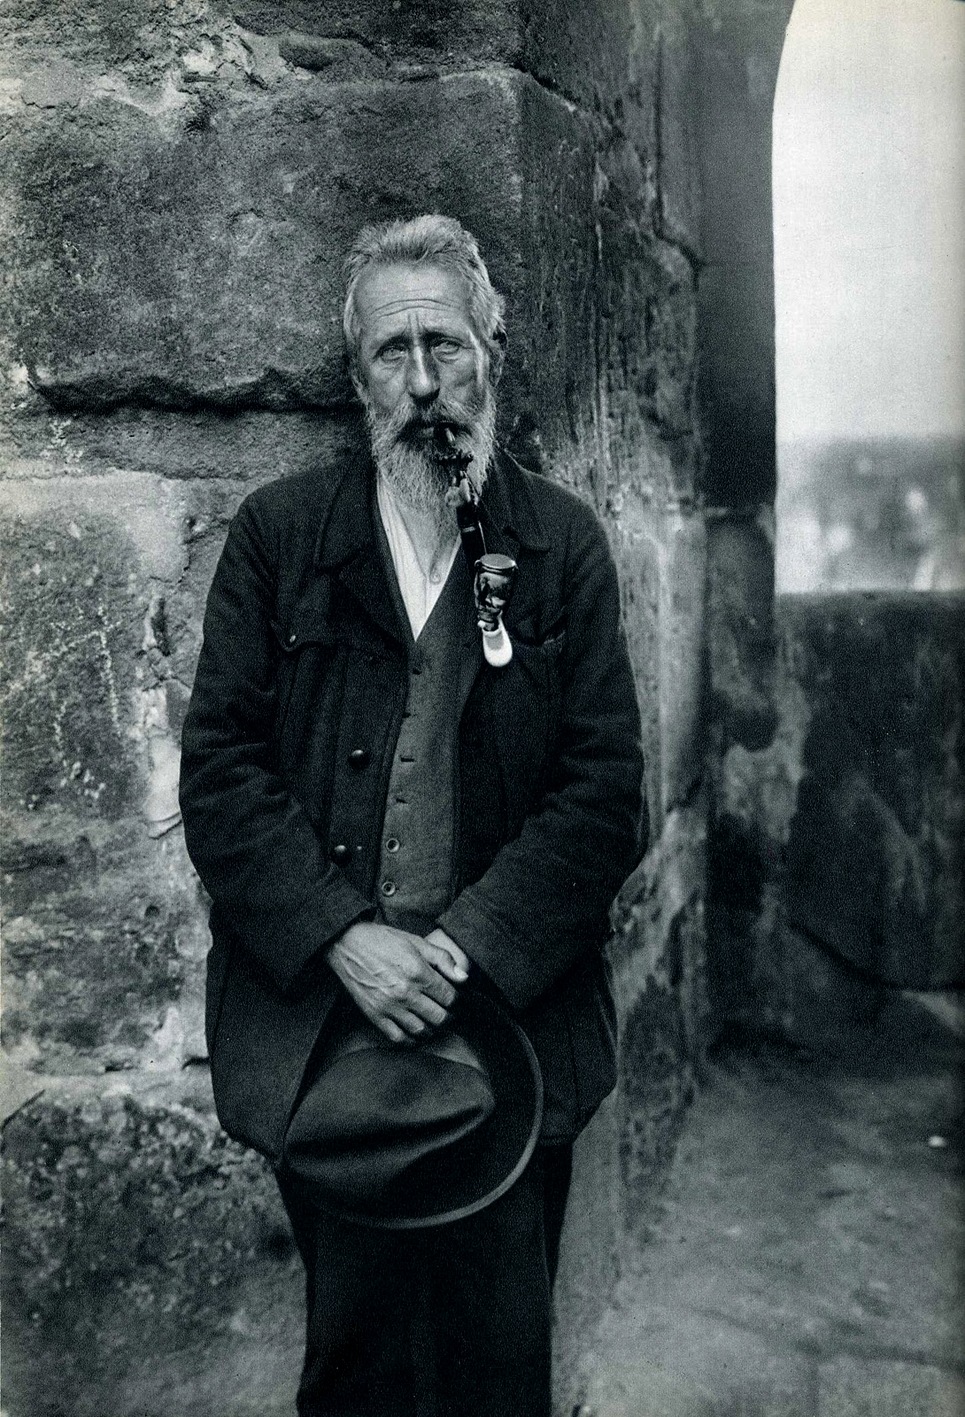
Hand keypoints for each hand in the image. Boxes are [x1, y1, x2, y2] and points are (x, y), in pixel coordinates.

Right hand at [327, 922, 467, 1042]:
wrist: (347, 944)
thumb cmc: (382, 940)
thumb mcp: (416, 941)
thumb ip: (443, 959)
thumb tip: (464, 978)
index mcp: (417, 972)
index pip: (450, 997)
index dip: (458, 1001)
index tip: (456, 1000)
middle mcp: (405, 992)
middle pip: (439, 1018)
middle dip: (449, 1017)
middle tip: (449, 1013)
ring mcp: (389, 1006)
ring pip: (421, 1031)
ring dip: (433, 1030)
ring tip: (434, 1022)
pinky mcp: (375, 1015)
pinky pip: (398, 1038)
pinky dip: (411, 1040)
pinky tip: (416, 1033)